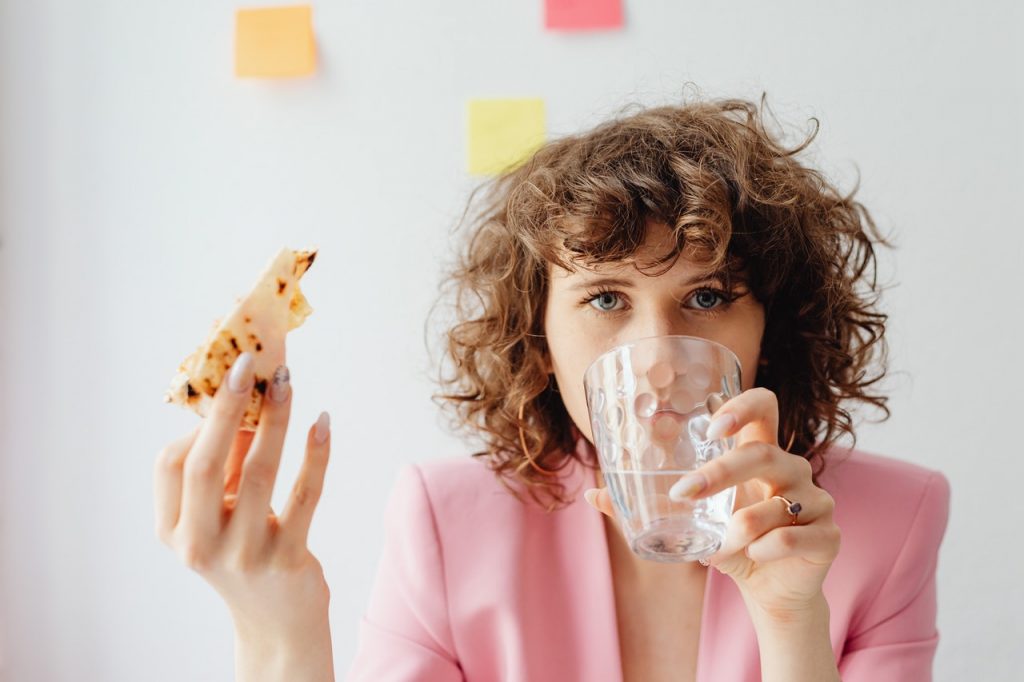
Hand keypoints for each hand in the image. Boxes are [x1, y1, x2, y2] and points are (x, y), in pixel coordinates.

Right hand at [154, 352, 332, 644]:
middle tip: (248, 363)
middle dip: (226, 407)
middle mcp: (200, 545)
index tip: (228, 381)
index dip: (199, 421)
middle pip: (205, 464)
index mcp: (174, 531)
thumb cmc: (247, 549)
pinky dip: (316, 454)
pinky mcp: (287, 560)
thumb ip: (228, 462)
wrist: (278, 621)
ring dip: (275, 420)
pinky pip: (305, 496)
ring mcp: (243, 555)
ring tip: (286, 382)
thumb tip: (247, 393)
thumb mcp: (223, 512)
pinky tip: (322, 423)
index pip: (171, 465)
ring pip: (260, 473)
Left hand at [585, 387, 839, 620]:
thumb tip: (590, 494)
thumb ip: (646, 506)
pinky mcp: (828, 536)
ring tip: (717, 544)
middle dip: (720, 473)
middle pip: (763, 453)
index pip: (764, 407)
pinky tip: (751, 558)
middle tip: (683, 494)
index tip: (711, 425)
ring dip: (741, 525)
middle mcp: (793, 470)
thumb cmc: (732, 544)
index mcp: (761, 455)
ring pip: (779, 502)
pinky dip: (766, 548)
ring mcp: (816, 501)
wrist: (771, 592)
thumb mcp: (691, 523)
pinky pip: (796, 536)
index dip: (742, 406)